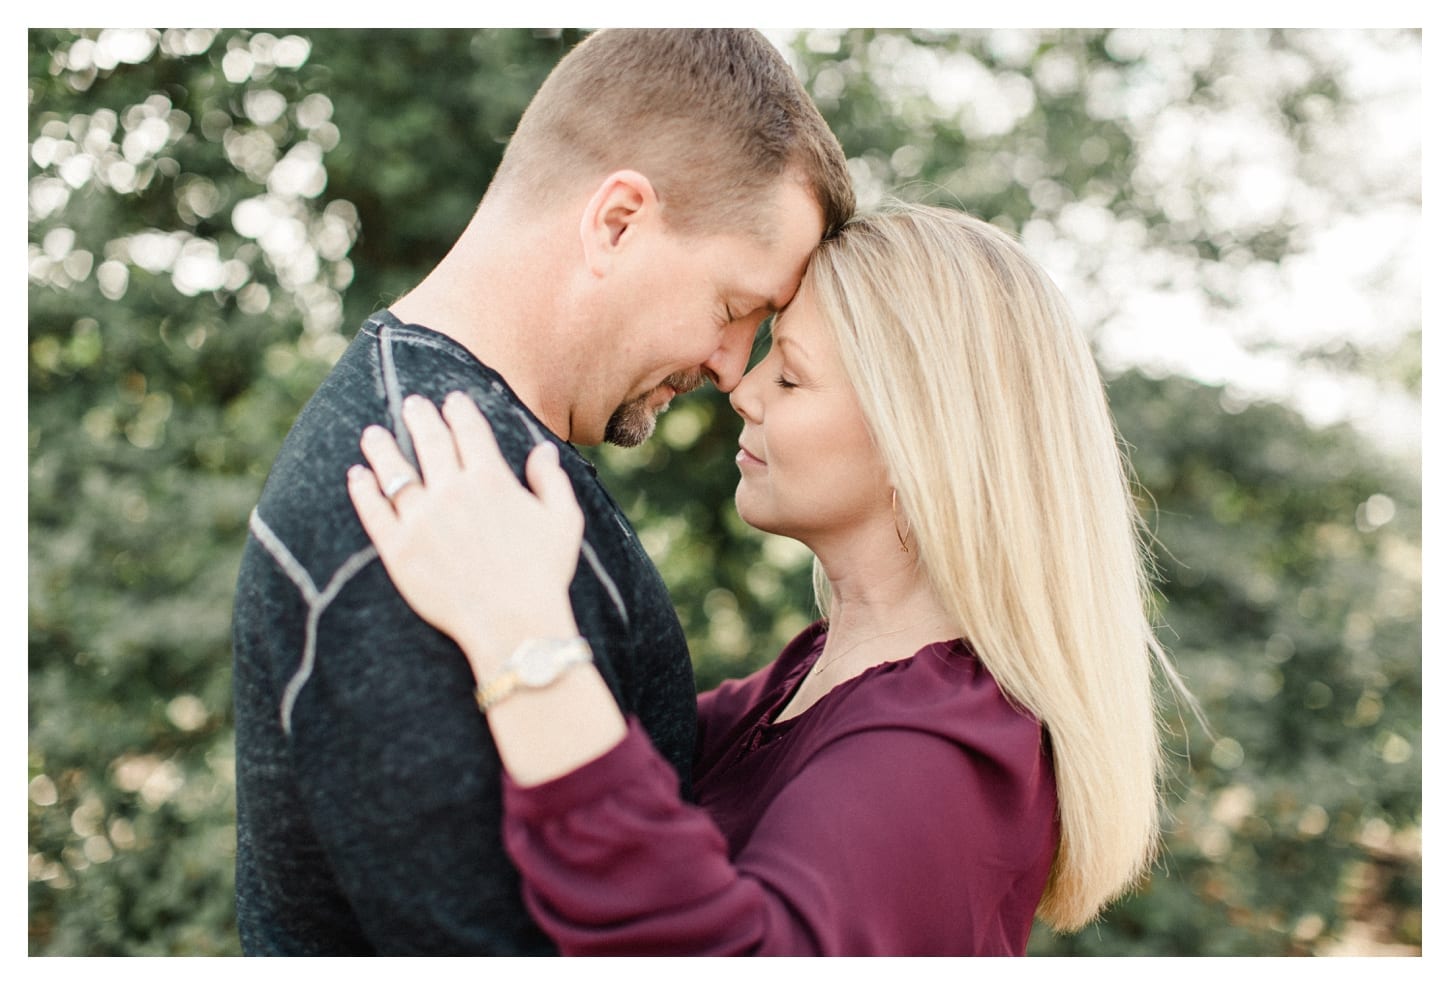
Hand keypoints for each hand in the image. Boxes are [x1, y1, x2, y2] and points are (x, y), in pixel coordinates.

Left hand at [346, 392, 583, 675]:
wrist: (513, 625)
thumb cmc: (545, 575)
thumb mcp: (563, 522)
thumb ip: (551, 481)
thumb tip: (543, 450)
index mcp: (492, 480)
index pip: (469, 431)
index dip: (459, 411)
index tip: (452, 400)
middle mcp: (452, 492)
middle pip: (429, 442)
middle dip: (419, 416)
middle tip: (410, 403)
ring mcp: (421, 520)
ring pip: (395, 471)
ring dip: (383, 447)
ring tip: (372, 433)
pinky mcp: (398, 550)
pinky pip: (374, 511)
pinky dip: (363, 490)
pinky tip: (356, 475)